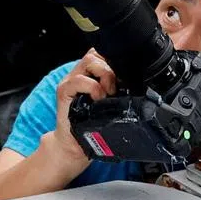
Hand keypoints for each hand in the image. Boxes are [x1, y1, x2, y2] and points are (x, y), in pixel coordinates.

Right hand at [50, 49, 115, 172]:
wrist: (74, 145)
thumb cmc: (93, 127)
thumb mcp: (107, 106)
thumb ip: (114, 92)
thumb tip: (136, 87)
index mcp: (89, 75)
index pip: (101, 54)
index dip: (113, 60)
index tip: (124, 76)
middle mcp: (78, 74)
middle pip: (96, 54)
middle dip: (111, 68)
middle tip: (116, 88)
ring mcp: (70, 81)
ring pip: (90, 61)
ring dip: (104, 75)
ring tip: (108, 93)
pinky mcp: (64, 91)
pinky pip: (80, 80)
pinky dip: (93, 88)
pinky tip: (97, 99)